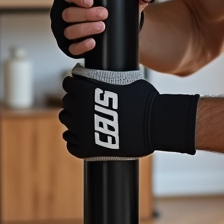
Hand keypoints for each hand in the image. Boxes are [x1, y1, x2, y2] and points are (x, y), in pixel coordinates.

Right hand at [49, 0, 155, 58]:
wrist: (114, 28)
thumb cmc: (113, 9)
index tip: (91, 1)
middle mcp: (67, 13)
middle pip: (69, 13)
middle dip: (86, 14)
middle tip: (104, 14)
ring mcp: (68, 30)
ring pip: (69, 30)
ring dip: (85, 29)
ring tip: (102, 27)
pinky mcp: (71, 45)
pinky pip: (72, 47)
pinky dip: (82, 46)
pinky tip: (93, 43)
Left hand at [58, 74, 197, 158]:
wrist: (156, 125)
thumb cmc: (144, 100)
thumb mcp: (124, 80)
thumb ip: (106, 79)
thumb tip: (103, 74)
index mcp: (85, 91)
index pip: (68, 84)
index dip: (75, 84)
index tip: (80, 86)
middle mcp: (79, 111)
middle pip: (67, 104)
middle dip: (75, 102)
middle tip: (85, 104)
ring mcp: (82, 132)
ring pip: (67, 123)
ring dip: (74, 120)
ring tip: (85, 120)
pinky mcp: (86, 150)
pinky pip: (71, 144)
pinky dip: (77, 140)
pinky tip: (85, 137)